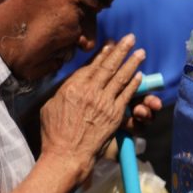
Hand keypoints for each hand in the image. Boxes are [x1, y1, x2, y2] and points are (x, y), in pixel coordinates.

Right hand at [39, 34, 143, 181]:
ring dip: (132, 63)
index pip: (91, 65)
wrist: (67, 154)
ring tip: (140, 52)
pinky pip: (126, 95)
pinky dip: (134, 84)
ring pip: (121, 78)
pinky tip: (140, 75)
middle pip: (108, 66)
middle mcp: (90, 91)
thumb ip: (64, 91)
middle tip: (131, 38)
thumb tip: (72, 83)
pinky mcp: (114, 115)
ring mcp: (104, 103)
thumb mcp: (51, 105)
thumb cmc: (54, 133)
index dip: (103, 53)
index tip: (111, 43)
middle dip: (121, 50)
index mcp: (72, 87)